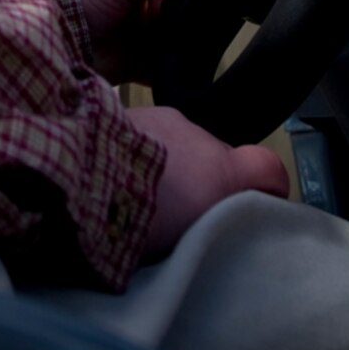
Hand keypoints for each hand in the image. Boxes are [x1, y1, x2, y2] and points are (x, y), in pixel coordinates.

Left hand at [72, 0, 198, 81]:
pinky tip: (190, 74)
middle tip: (214, 31)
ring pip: (184, 44)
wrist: (63, 42)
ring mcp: (153, 39)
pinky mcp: (148, 67)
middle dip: (198, 24)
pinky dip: (179, 73)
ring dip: (190, 49)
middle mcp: (155, 11)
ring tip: (204, 52)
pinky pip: (172, 72)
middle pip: (189, 17)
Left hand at [128, 103, 289, 259]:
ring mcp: (162, 117)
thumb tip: (216, 232)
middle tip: (180, 213)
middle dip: (205, 182)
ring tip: (143, 193)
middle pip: (218, 157)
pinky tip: (120, 173)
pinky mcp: (127, 109)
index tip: (261, 204)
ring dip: (172, 165)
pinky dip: (144, 151)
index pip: (268, 167)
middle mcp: (198, 135)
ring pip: (181, 144)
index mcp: (220, 172)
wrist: (78, 178)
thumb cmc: (135, 224)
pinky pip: (150, 134)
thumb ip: (210, 227)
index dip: (270, 186)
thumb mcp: (185, 240)